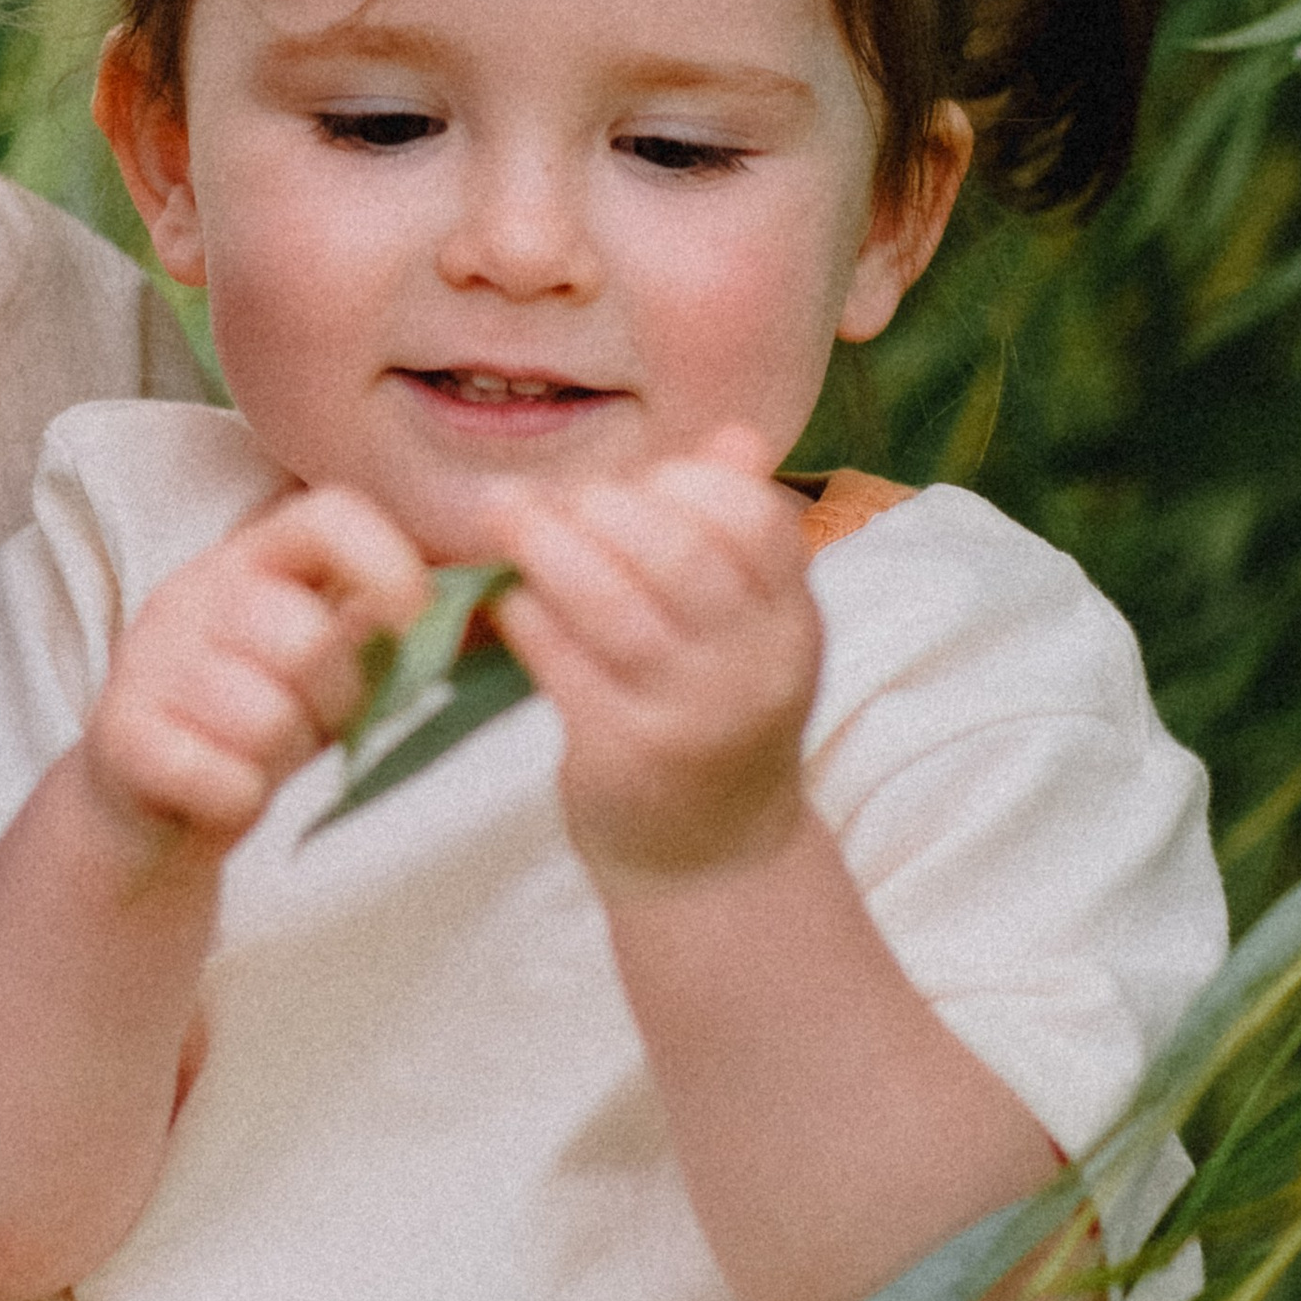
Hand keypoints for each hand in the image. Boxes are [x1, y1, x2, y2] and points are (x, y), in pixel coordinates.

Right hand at [80, 488, 427, 865]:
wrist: (143, 800)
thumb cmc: (257, 715)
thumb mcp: (330, 659)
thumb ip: (396, 626)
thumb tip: (512, 599)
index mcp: (254, 556)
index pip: (330, 516)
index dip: (389, 567)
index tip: (413, 626)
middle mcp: (195, 590)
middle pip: (306, 635)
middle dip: (333, 698)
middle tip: (311, 719)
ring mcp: (148, 660)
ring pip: (264, 714)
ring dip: (279, 753)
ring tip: (258, 750)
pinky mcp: (119, 735)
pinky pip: (219, 775)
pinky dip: (235, 797)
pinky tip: (221, 788)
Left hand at [481, 428, 820, 889]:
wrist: (710, 863)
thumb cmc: (717, 720)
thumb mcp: (749, 633)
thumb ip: (736, 537)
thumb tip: (736, 437)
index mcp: (794, 626)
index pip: (759, 521)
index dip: (690, 483)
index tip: (636, 480)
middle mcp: (755, 670)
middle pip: (681, 555)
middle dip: (605, 507)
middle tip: (547, 496)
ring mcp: (691, 716)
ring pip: (615, 606)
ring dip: (550, 549)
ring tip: (506, 520)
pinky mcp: (625, 756)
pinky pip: (564, 666)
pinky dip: (528, 619)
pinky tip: (508, 602)